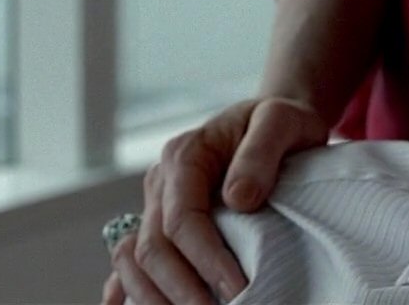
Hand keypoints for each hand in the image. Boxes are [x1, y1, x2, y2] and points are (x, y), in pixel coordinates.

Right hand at [103, 97, 329, 303]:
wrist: (272, 122)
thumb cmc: (280, 123)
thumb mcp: (281, 121)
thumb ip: (261, 153)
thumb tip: (238, 198)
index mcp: (185, 156)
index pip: (183, 220)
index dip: (208, 261)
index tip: (239, 291)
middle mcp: (161, 182)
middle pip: (153, 248)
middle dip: (183, 291)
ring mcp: (155, 204)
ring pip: (134, 259)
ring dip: (155, 298)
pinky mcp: (159, 222)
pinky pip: (130, 258)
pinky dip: (127, 288)